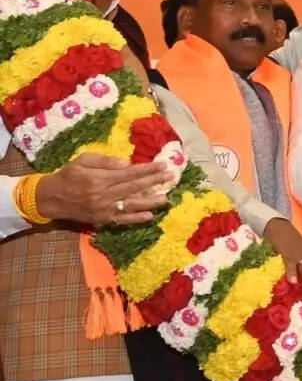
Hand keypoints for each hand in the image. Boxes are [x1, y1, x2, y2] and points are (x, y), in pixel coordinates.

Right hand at [35, 153, 170, 225]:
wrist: (51, 198)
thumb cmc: (68, 175)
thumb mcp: (83, 160)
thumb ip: (105, 161)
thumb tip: (128, 163)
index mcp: (99, 178)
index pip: (129, 174)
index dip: (148, 170)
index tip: (163, 165)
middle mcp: (103, 195)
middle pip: (134, 188)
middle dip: (155, 182)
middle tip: (171, 177)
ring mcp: (104, 209)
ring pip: (131, 205)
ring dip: (150, 202)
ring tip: (166, 198)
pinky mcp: (102, 220)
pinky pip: (122, 220)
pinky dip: (136, 218)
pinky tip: (150, 215)